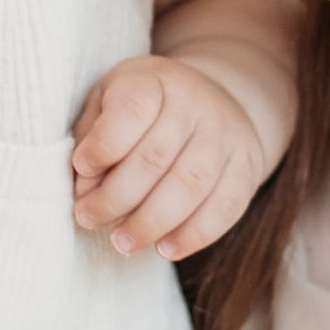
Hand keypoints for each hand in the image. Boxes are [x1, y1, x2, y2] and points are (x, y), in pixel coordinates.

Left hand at [71, 53, 274, 258]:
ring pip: (190, 186)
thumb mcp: (107, 103)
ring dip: (151, 223)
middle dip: (117, 198)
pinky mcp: (247, 165)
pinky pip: (225, 207)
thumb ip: (91, 139)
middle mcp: (196, 102)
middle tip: (90, 220)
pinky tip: (166, 248)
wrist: (209, 100)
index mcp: (154, 81)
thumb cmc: (142, 110)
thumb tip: (86, 190)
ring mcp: (226, 134)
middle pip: (156, 157)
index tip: (81, 168)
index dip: (104, 145)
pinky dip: (194, 235)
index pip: (133, 110)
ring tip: (123, 243)